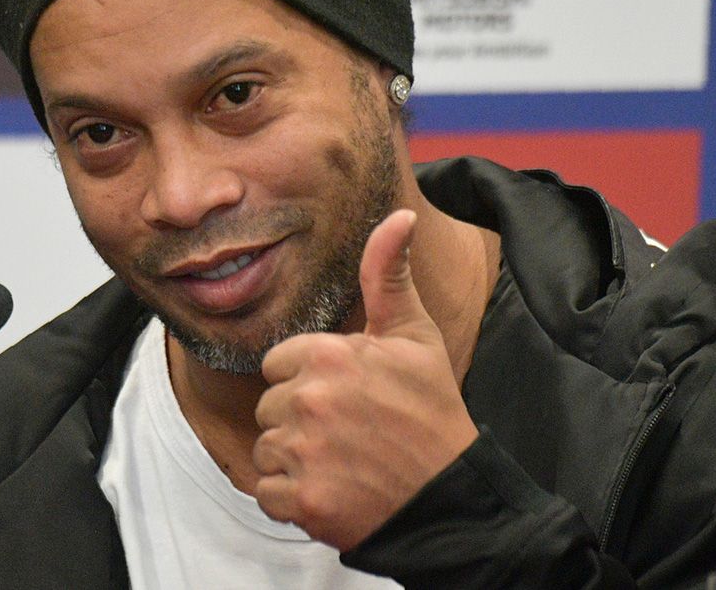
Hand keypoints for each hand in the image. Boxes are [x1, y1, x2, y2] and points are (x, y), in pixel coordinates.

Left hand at [253, 209, 479, 550]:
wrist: (448, 497)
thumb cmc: (430, 412)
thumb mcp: (414, 336)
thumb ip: (389, 275)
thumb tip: (399, 214)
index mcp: (330, 354)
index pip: (278, 364)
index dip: (309, 380)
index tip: (347, 396)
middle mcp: (310, 398)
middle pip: (269, 406)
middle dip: (300, 420)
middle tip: (350, 432)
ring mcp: (304, 451)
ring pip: (266, 448)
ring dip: (294, 460)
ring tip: (343, 461)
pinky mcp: (301, 499)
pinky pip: (266, 492)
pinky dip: (292, 499)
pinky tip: (332, 490)